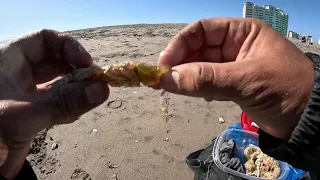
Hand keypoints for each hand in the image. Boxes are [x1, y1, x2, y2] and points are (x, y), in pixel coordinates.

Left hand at [0, 30, 108, 178]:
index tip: (88, 65)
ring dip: (74, 91)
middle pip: (55, 62)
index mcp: (8, 59)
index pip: (45, 39)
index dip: (69, 47)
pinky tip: (71, 116)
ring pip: (57, 84)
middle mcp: (17, 73)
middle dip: (77, 72)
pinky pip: (53, 104)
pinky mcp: (28, 114)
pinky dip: (66, 108)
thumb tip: (102, 89)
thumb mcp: (25, 113)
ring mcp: (23, 94)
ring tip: (85, 102)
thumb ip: (64, 103)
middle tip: (95, 84)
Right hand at [157, 18, 313, 139]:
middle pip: (198, 50)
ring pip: (201, 68)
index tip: (163, 64)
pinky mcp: (233, 86)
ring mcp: (233, 67)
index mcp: (242, 33)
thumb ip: (204, 79)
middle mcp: (236, 46)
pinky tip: (198, 95)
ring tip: (174, 89)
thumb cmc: (285, 90)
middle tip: (161, 81)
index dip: (179, 45)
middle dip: (180, 64)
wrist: (311, 120)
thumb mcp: (244, 81)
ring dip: (187, 77)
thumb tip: (166, 79)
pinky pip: (208, 83)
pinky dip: (199, 89)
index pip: (201, 30)